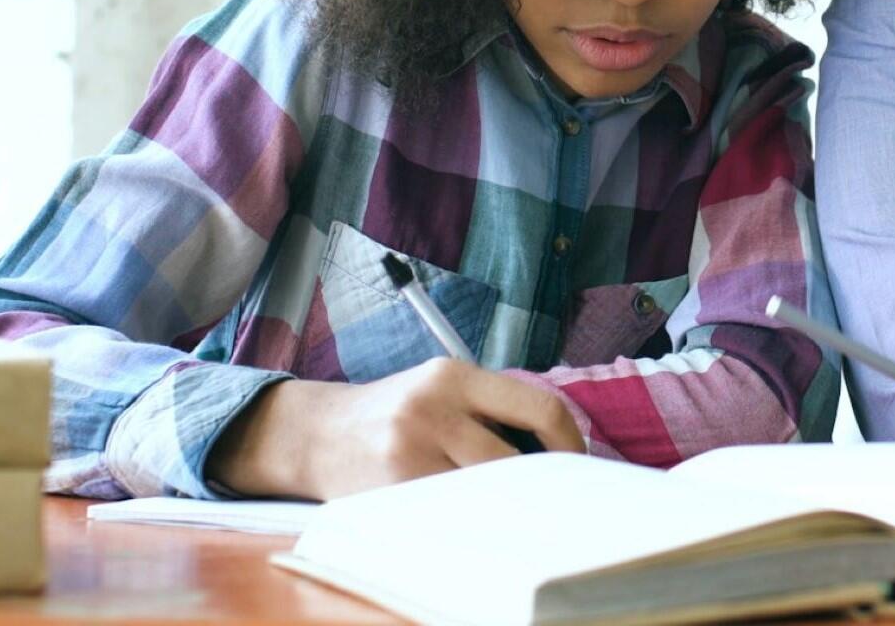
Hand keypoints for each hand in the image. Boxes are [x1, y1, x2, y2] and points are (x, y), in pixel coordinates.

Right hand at [208, 359, 584, 499]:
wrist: (317, 433)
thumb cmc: (397, 413)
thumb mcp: (441, 388)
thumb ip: (493, 409)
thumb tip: (560, 451)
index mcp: (454, 375)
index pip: (539, 406)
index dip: (569, 442)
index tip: (576, 463)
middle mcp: (433, 407)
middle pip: (515, 460)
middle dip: (538, 484)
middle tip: (550, 498)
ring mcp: (408, 450)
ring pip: (485, 492)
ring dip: (504, 505)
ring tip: (510, 509)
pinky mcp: (390, 489)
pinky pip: (450, 514)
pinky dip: (468, 520)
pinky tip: (469, 518)